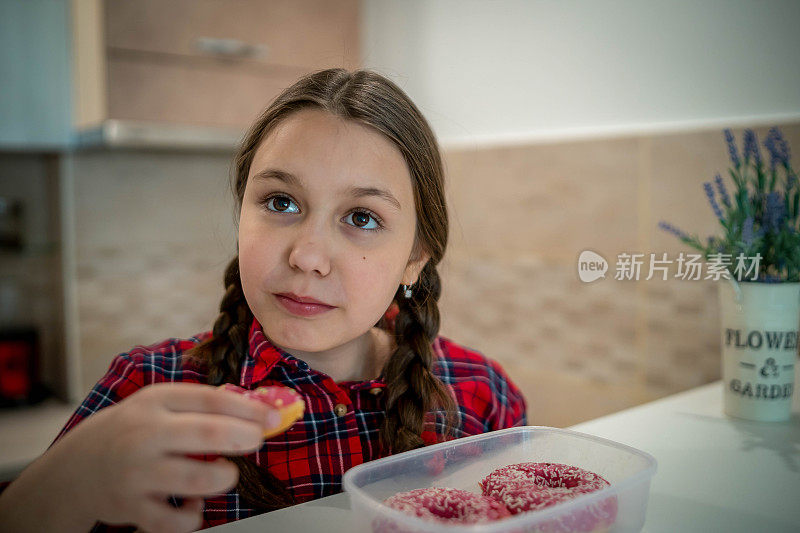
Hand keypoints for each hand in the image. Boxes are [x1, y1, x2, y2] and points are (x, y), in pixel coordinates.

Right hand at [54, 382, 282, 531]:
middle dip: (244, 437)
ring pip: (197, 480)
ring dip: (223, 478)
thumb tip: (258, 410)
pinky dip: (194, 516)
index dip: (249, 409)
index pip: (211, 400)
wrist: (75, 467)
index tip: (273, 418)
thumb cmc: (133, 430)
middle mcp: (145, 435)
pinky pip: (176, 520)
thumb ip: (202, 405)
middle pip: (208, 434)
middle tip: (256, 441)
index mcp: (156, 401)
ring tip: (225, 473)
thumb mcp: (160, 404)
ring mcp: (137, 473)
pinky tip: (194, 504)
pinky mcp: (132, 508)